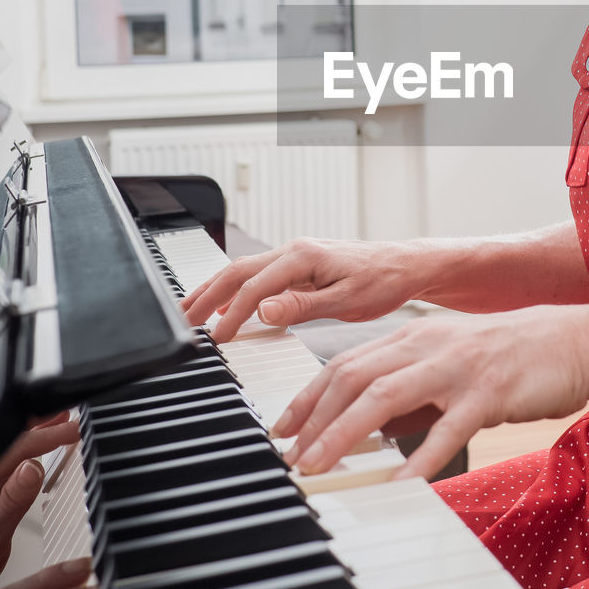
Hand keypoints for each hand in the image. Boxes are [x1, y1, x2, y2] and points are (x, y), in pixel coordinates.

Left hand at [0, 415, 78, 588]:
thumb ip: (11, 504)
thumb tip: (33, 468)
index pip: (15, 449)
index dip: (47, 436)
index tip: (72, 430)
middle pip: (9, 443)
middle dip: (41, 424)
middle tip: (69, 415)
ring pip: (8, 454)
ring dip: (35, 437)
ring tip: (58, 425)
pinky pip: (6, 470)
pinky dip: (27, 457)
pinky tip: (39, 458)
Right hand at [183, 237, 441, 342]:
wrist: (406, 265)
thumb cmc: (383, 281)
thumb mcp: (347, 300)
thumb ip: (303, 305)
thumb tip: (263, 310)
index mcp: (303, 256)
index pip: (254, 287)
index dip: (232, 314)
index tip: (216, 338)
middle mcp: (295, 250)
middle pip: (238, 271)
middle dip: (207, 295)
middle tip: (183, 320)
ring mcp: (296, 255)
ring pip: (244, 270)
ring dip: (215, 289)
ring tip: (191, 310)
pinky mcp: (300, 264)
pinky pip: (258, 274)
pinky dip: (235, 288)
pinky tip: (227, 304)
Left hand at [274, 305, 588, 479]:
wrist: (570, 340)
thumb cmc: (508, 357)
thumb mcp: (447, 364)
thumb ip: (409, 393)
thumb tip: (368, 431)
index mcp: (412, 338)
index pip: (344, 364)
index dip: (309, 397)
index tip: (283, 429)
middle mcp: (425, 346)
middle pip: (353, 378)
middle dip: (315, 419)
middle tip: (292, 458)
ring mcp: (455, 367)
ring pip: (385, 397)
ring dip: (344, 434)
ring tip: (321, 468)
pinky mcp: (488, 392)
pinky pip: (446, 429)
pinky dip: (418, 459)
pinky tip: (399, 485)